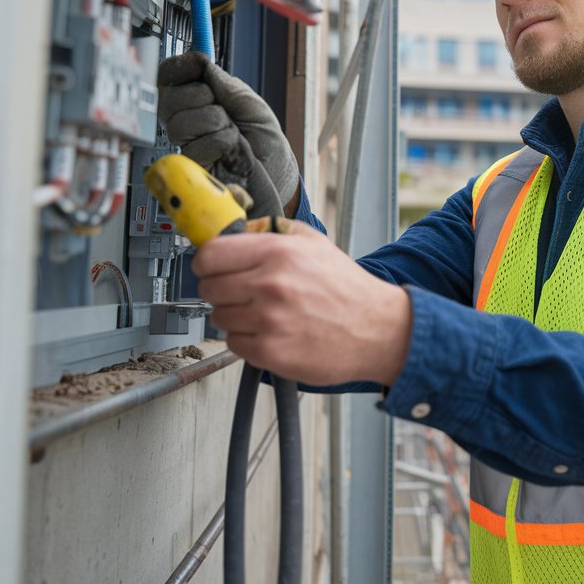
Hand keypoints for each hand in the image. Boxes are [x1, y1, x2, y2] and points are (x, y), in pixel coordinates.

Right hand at [157, 52, 299, 217]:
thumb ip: (224, 83)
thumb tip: (200, 61)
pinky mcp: (192, 170)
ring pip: (182, 123)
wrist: (278, 174)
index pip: (168, 80)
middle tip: (223, 109)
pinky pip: (200, 144)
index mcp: (196, 103)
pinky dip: (225, 143)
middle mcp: (186, 124)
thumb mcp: (249, 103)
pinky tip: (232, 151)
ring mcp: (186, 147)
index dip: (177, 69)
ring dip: (218, 123)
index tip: (195, 65)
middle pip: (167, 99)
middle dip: (200, 96)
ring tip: (234, 133)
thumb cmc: (265, 142)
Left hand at [192, 221, 412, 385]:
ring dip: (235, 315)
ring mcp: (269, 320)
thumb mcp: (314, 242)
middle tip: (242, 290)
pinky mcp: (270, 352)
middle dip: (221, 288)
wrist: (376, 328)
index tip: (211, 266)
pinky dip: (247, 339)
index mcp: (279, 252)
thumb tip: (234, 230)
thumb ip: (272, 230)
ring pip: (219, 316)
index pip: (210, 254)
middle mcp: (270, 284)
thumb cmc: (346, 288)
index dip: (206, 261)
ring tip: (264, 312)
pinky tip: (271, 331)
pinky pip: (234, 343)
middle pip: (208, 287)